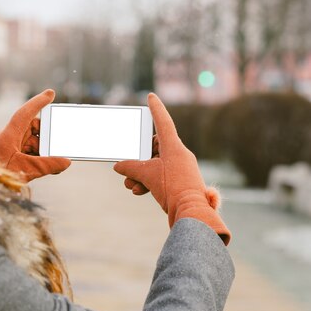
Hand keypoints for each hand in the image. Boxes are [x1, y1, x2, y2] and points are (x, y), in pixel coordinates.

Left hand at [0, 89, 70, 182]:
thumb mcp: (25, 170)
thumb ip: (47, 165)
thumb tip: (65, 162)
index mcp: (7, 135)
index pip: (24, 114)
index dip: (38, 102)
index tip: (50, 94)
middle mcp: (6, 138)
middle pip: (30, 130)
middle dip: (45, 136)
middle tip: (58, 144)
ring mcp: (5, 148)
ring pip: (28, 143)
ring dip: (42, 151)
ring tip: (54, 161)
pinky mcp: (5, 157)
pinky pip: (24, 153)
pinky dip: (35, 158)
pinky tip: (45, 167)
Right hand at [113, 93, 230, 244]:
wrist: (191, 214)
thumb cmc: (173, 189)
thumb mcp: (147, 175)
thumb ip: (130, 167)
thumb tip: (120, 166)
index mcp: (174, 147)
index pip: (163, 122)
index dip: (156, 108)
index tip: (151, 96)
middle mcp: (179, 155)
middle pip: (153, 148)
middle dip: (137, 158)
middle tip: (126, 164)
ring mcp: (179, 169)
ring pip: (154, 164)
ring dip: (139, 173)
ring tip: (130, 184)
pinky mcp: (178, 182)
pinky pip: (159, 176)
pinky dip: (147, 182)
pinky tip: (138, 191)